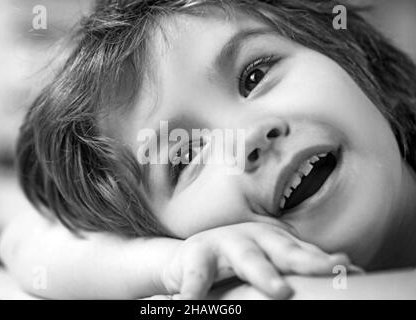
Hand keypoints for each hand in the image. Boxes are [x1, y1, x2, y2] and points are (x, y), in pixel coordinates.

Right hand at [160, 221, 353, 299]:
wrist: (189, 256)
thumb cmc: (236, 260)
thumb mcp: (268, 261)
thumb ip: (301, 265)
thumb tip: (353, 273)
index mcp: (273, 242)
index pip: (304, 252)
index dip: (325, 261)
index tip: (350, 270)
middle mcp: (253, 238)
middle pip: (283, 249)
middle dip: (306, 260)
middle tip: (331, 269)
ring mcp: (224, 244)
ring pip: (247, 257)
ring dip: (264, 272)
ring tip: (279, 290)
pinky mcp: (196, 257)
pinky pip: (198, 277)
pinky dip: (198, 291)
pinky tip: (196, 301)